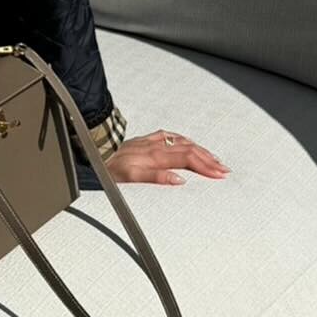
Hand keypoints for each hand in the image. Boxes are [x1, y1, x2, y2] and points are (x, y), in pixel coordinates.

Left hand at [107, 130, 229, 185]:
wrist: (91, 154)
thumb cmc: (108, 169)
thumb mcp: (130, 178)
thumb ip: (156, 178)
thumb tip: (180, 180)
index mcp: (155, 156)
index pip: (188, 159)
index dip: (206, 167)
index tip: (220, 175)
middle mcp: (155, 146)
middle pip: (189, 150)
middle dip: (209, 160)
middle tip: (225, 169)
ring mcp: (150, 141)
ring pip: (182, 142)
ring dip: (200, 150)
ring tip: (214, 158)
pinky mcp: (144, 140)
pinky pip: (169, 136)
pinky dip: (183, 140)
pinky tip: (188, 142)